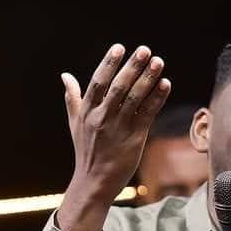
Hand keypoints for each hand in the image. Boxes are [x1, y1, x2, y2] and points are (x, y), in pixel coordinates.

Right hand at [57, 44, 170, 230]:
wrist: (94, 182)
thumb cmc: (86, 151)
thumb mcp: (75, 124)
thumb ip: (73, 98)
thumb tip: (65, 75)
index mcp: (87, 112)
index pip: (98, 82)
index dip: (109, 63)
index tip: (119, 47)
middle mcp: (102, 118)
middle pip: (119, 87)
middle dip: (132, 67)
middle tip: (145, 50)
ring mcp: (119, 128)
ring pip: (135, 99)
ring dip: (148, 79)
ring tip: (159, 62)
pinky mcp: (135, 139)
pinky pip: (148, 114)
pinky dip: (157, 99)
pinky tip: (165, 84)